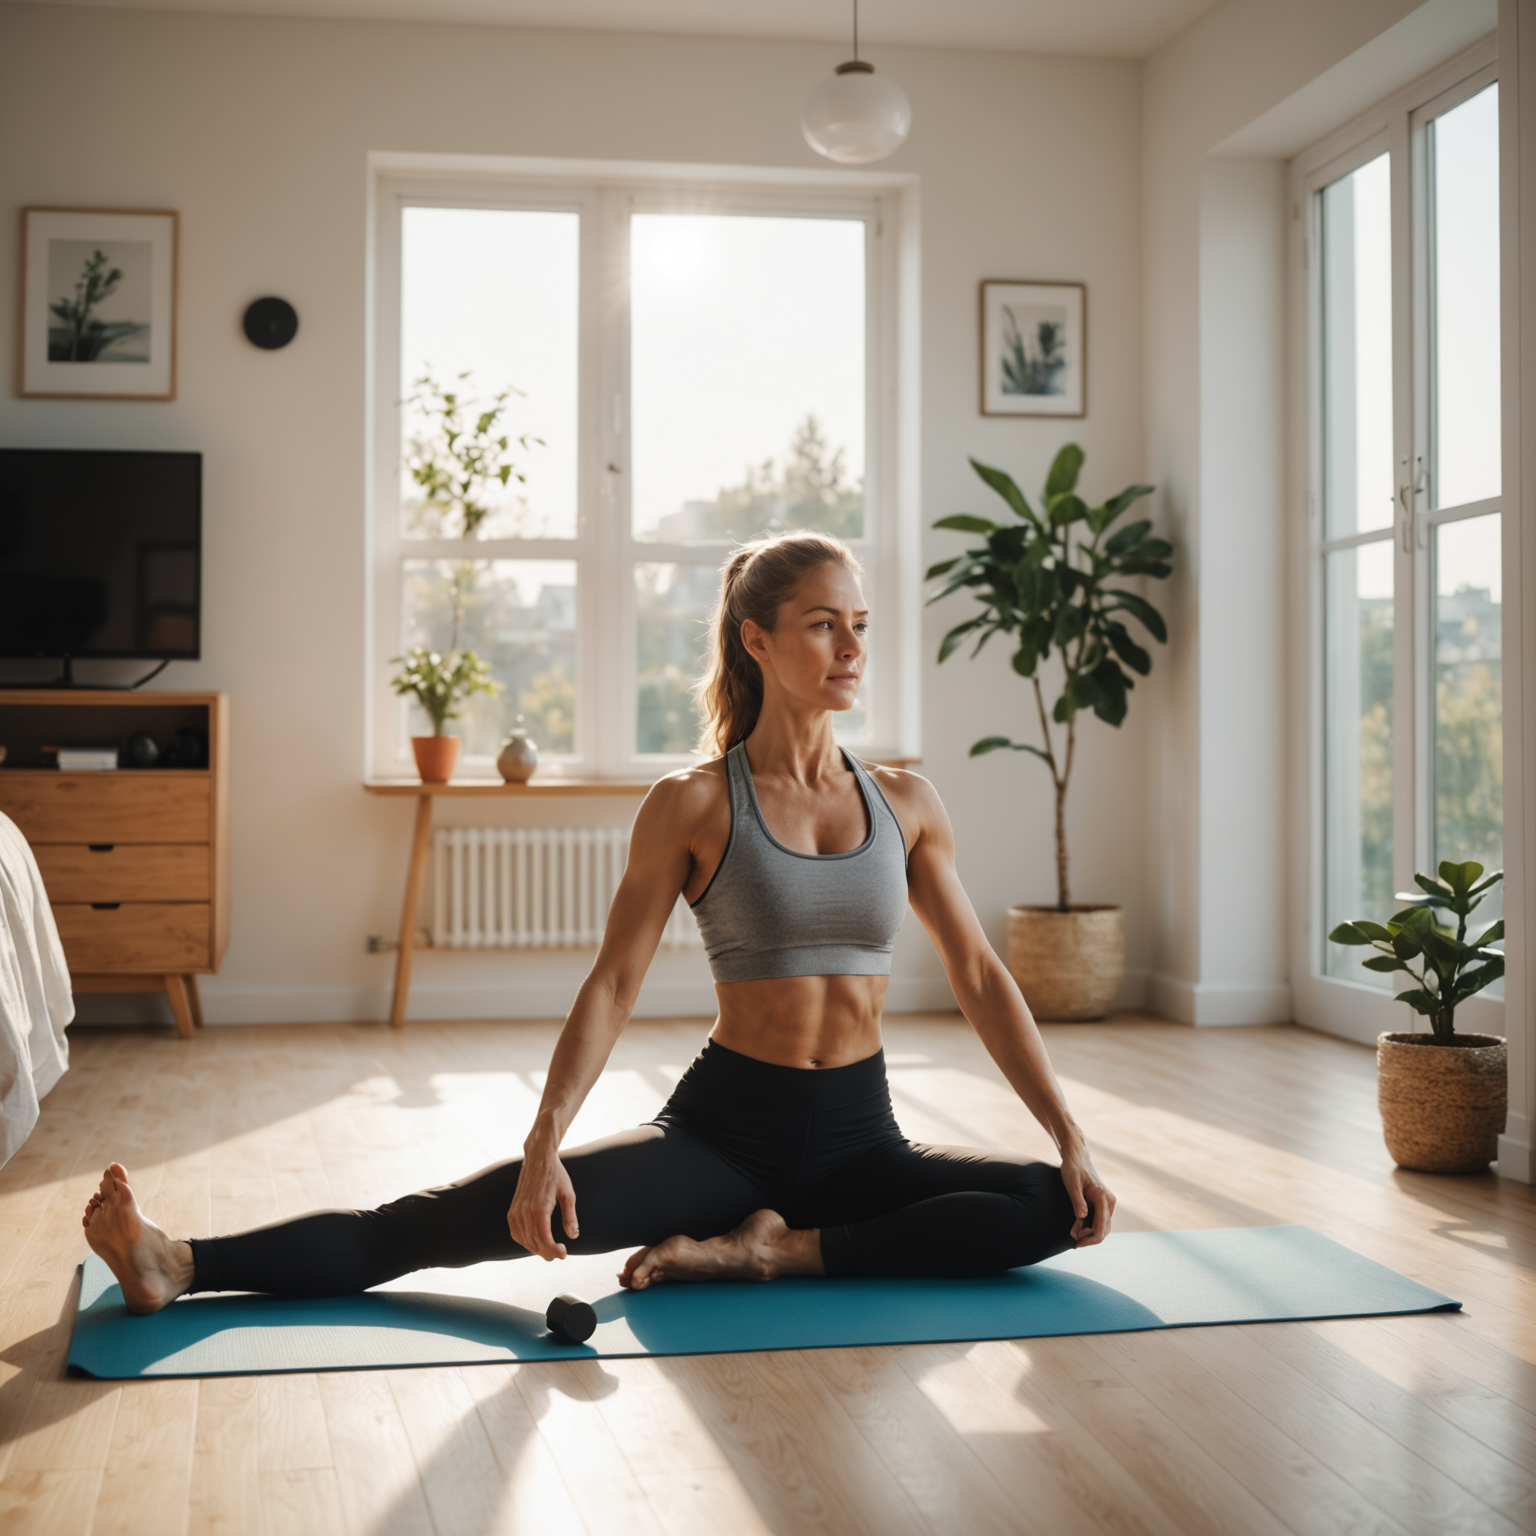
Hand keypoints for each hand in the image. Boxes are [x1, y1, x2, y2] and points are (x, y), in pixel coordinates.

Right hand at [506, 1144, 578, 1260]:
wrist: (538, 1158)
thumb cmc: (556, 1174)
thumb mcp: (568, 1193)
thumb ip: (570, 1216)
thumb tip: (573, 1235)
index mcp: (539, 1208)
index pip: (544, 1239)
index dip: (554, 1250)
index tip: (564, 1253)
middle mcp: (525, 1211)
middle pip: (534, 1242)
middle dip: (547, 1252)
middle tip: (559, 1254)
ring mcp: (516, 1211)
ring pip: (524, 1240)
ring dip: (536, 1249)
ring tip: (549, 1250)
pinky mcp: (512, 1210)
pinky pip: (516, 1232)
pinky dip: (525, 1241)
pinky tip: (535, 1242)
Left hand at [1060, 1147, 1114, 1246]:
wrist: (1077, 1158)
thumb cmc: (1073, 1169)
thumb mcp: (1072, 1183)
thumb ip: (1077, 1200)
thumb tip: (1082, 1217)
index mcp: (1104, 1198)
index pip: (1101, 1227)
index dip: (1090, 1239)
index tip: (1077, 1244)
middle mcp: (1109, 1202)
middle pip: (1104, 1230)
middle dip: (1090, 1239)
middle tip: (1074, 1243)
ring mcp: (1108, 1203)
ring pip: (1103, 1228)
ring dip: (1091, 1235)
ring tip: (1074, 1235)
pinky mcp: (1104, 1204)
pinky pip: (1101, 1221)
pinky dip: (1091, 1228)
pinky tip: (1079, 1229)